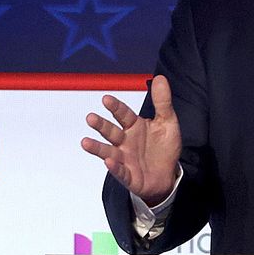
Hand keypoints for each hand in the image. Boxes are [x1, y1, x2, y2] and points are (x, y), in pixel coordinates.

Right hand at [80, 75, 182, 203]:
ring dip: (97, 147)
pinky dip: (114, 167)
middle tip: (90, 118)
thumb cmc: (164, 149)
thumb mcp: (167, 122)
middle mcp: (125, 141)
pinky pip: (120, 171)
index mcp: (134, 126)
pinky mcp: (128, 176)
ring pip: (108, 151)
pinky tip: (109, 161)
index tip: (106, 99)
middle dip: (101, 125)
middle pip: (111, 131)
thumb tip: (160, 78)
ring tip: (85, 142)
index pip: (123, 114)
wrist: (168, 176)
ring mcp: (124, 158)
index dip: (115, 107)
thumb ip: (162, 102)